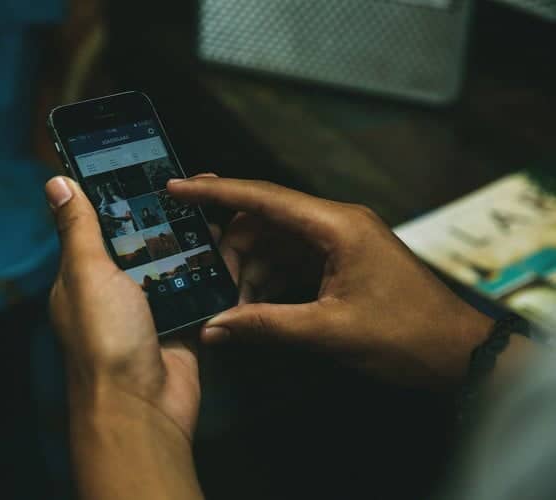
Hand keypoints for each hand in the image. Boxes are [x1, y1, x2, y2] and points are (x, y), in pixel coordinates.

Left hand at [45, 176, 202, 499]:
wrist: (143, 406)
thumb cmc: (105, 343)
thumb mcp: (87, 273)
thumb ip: (79, 229)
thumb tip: (56, 184)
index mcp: (85, 275)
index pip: (101, 223)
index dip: (120, 194)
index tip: (143, 164)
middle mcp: (117, 289)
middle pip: (145, 239)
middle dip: (168, 214)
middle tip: (194, 184)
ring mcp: (152, 306)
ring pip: (177, 261)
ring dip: (195, 240)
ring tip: (218, 209)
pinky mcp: (183, 322)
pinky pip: (201, 289)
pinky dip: (214, 272)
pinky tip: (231, 248)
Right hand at [169, 176, 493, 387]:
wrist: (458, 354)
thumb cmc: (407, 336)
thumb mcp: (329, 331)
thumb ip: (266, 325)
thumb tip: (215, 327)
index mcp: (337, 226)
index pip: (263, 198)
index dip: (216, 192)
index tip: (178, 187)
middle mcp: (336, 224)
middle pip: (264, 221)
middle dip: (231, 249)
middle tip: (207, 280)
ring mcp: (339, 243)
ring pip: (275, 244)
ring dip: (250, 271)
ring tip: (234, 305)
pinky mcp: (341, 263)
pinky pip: (292, 262)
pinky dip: (269, 282)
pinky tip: (256, 306)